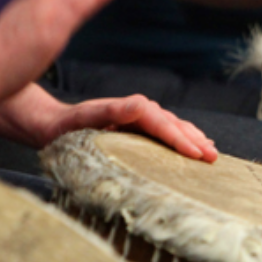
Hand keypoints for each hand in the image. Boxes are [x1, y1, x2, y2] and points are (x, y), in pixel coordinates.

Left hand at [12, 87, 217, 161]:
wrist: (48, 125)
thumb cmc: (63, 126)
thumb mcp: (82, 118)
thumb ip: (110, 111)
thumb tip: (140, 105)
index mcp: (128, 109)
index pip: (161, 123)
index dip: (180, 138)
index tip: (196, 153)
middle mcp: (137, 111)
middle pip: (173, 123)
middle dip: (194, 139)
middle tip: (213, 157)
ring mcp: (138, 119)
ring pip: (173, 126)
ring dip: (193, 138)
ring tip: (210, 151)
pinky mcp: (136, 128)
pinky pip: (165, 132)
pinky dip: (182, 138)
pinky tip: (193, 146)